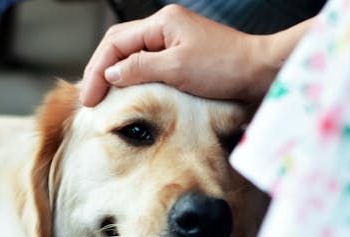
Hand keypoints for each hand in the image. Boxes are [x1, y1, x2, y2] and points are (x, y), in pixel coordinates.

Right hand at [80, 5, 312, 106]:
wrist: (260, 72)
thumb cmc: (225, 68)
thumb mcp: (177, 69)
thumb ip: (140, 68)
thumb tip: (111, 74)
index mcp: (162, 23)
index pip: (115, 43)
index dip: (97, 71)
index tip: (89, 98)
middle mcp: (165, 27)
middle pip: (119, 45)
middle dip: (100, 71)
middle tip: (89, 99)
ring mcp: (174, 40)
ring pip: (131, 54)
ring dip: (114, 75)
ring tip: (102, 98)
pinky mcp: (183, 56)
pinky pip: (147, 63)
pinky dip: (132, 78)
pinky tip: (127, 93)